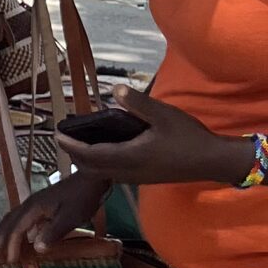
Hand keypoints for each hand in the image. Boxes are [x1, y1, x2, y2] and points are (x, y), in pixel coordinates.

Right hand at [0, 171, 106, 267]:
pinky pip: (21, 219)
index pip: (16, 229)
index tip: (10, 262)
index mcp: (34, 208)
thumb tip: (36, 248)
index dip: (11, 246)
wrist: (91, 179)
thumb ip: (53, 233)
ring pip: (11, 220)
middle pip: (7, 224)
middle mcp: (29, 205)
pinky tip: (21, 239)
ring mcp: (34, 204)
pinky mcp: (40, 205)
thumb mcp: (70, 218)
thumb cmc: (82, 198)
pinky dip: (14, 231)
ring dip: (3, 236)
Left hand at [55, 90, 252, 187]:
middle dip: (73, 154)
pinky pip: (111, 174)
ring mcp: (134, 178)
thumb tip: (116, 88)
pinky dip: (99, 164)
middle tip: (63, 137)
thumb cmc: (188, 137)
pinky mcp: (142, 179)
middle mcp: (127, 171)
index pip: (90, 154)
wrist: (211, 161)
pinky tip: (103, 150)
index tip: (56, 133)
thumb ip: (138, 103)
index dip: (70, 145)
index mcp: (129, 156)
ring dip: (85, 160)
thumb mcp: (164, 115)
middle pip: (89, 167)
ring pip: (100, 173)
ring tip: (78, 143)